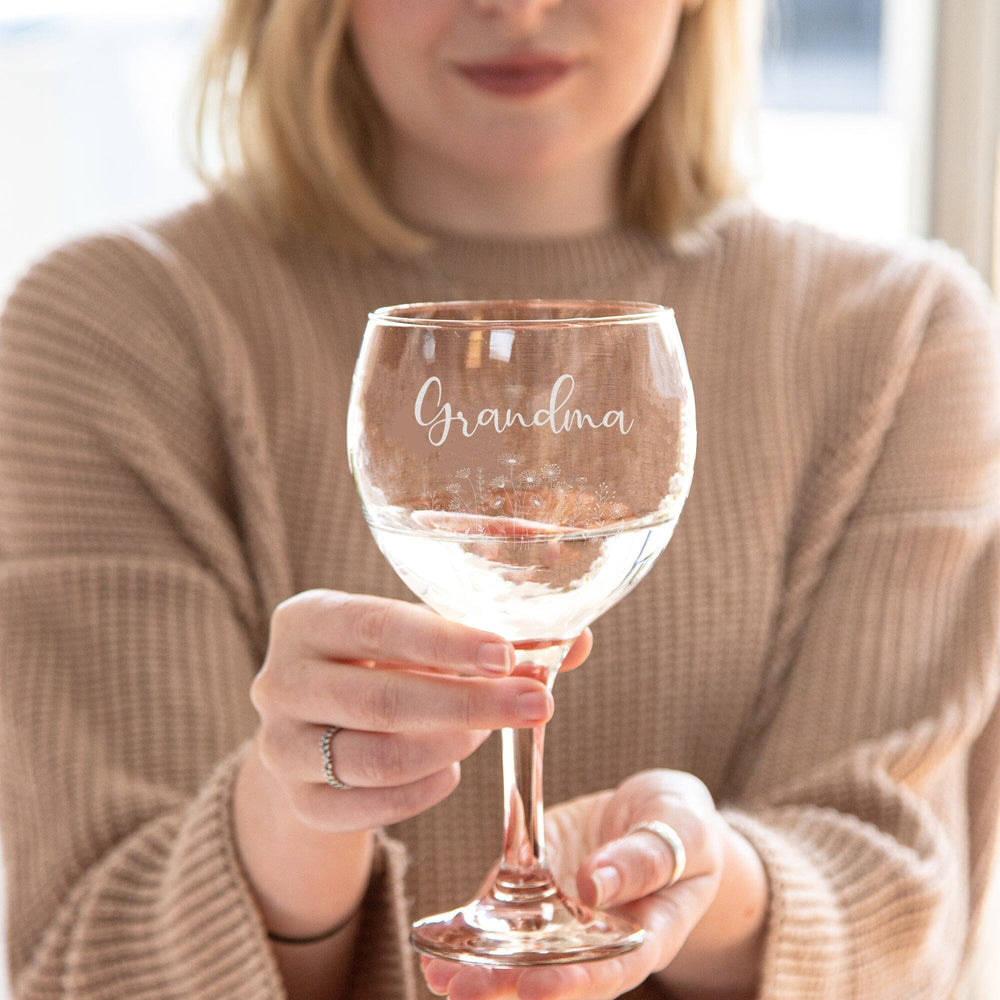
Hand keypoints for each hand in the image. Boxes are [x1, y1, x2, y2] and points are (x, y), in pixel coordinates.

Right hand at [250, 590, 590, 833]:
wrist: (317, 726)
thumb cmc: (382, 664)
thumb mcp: (417, 638)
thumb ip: (488, 636)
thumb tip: (576, 641)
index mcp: (306, 618)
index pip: (375, 626)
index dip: (444, 642)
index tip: (506, 654)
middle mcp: (278, 681)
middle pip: (382, 699)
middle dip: (470, 703)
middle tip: (538, 703)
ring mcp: (280, 747)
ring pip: (378, 758)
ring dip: (450, 745)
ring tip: (485, 731)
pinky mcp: (299, 802)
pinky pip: (371, 806)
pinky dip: (424, 790)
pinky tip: (450, 768)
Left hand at [421, 770, 766, 999]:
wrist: (660, 815)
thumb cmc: (683, 826)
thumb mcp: (683, 827)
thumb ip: (648, 857)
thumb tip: (595, 886)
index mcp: (649, 933)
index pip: (610, 971)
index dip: (572, 985)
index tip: (532, 990)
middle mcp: (600, 940)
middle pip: (556, 976)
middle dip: (507, 985)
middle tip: (463, 988)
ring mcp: (565, 921)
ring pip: (522, 956)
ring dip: (480, 968)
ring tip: (439, 973)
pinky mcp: (538, 894)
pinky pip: (503, 917)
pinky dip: (470, 930)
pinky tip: (436, 940)